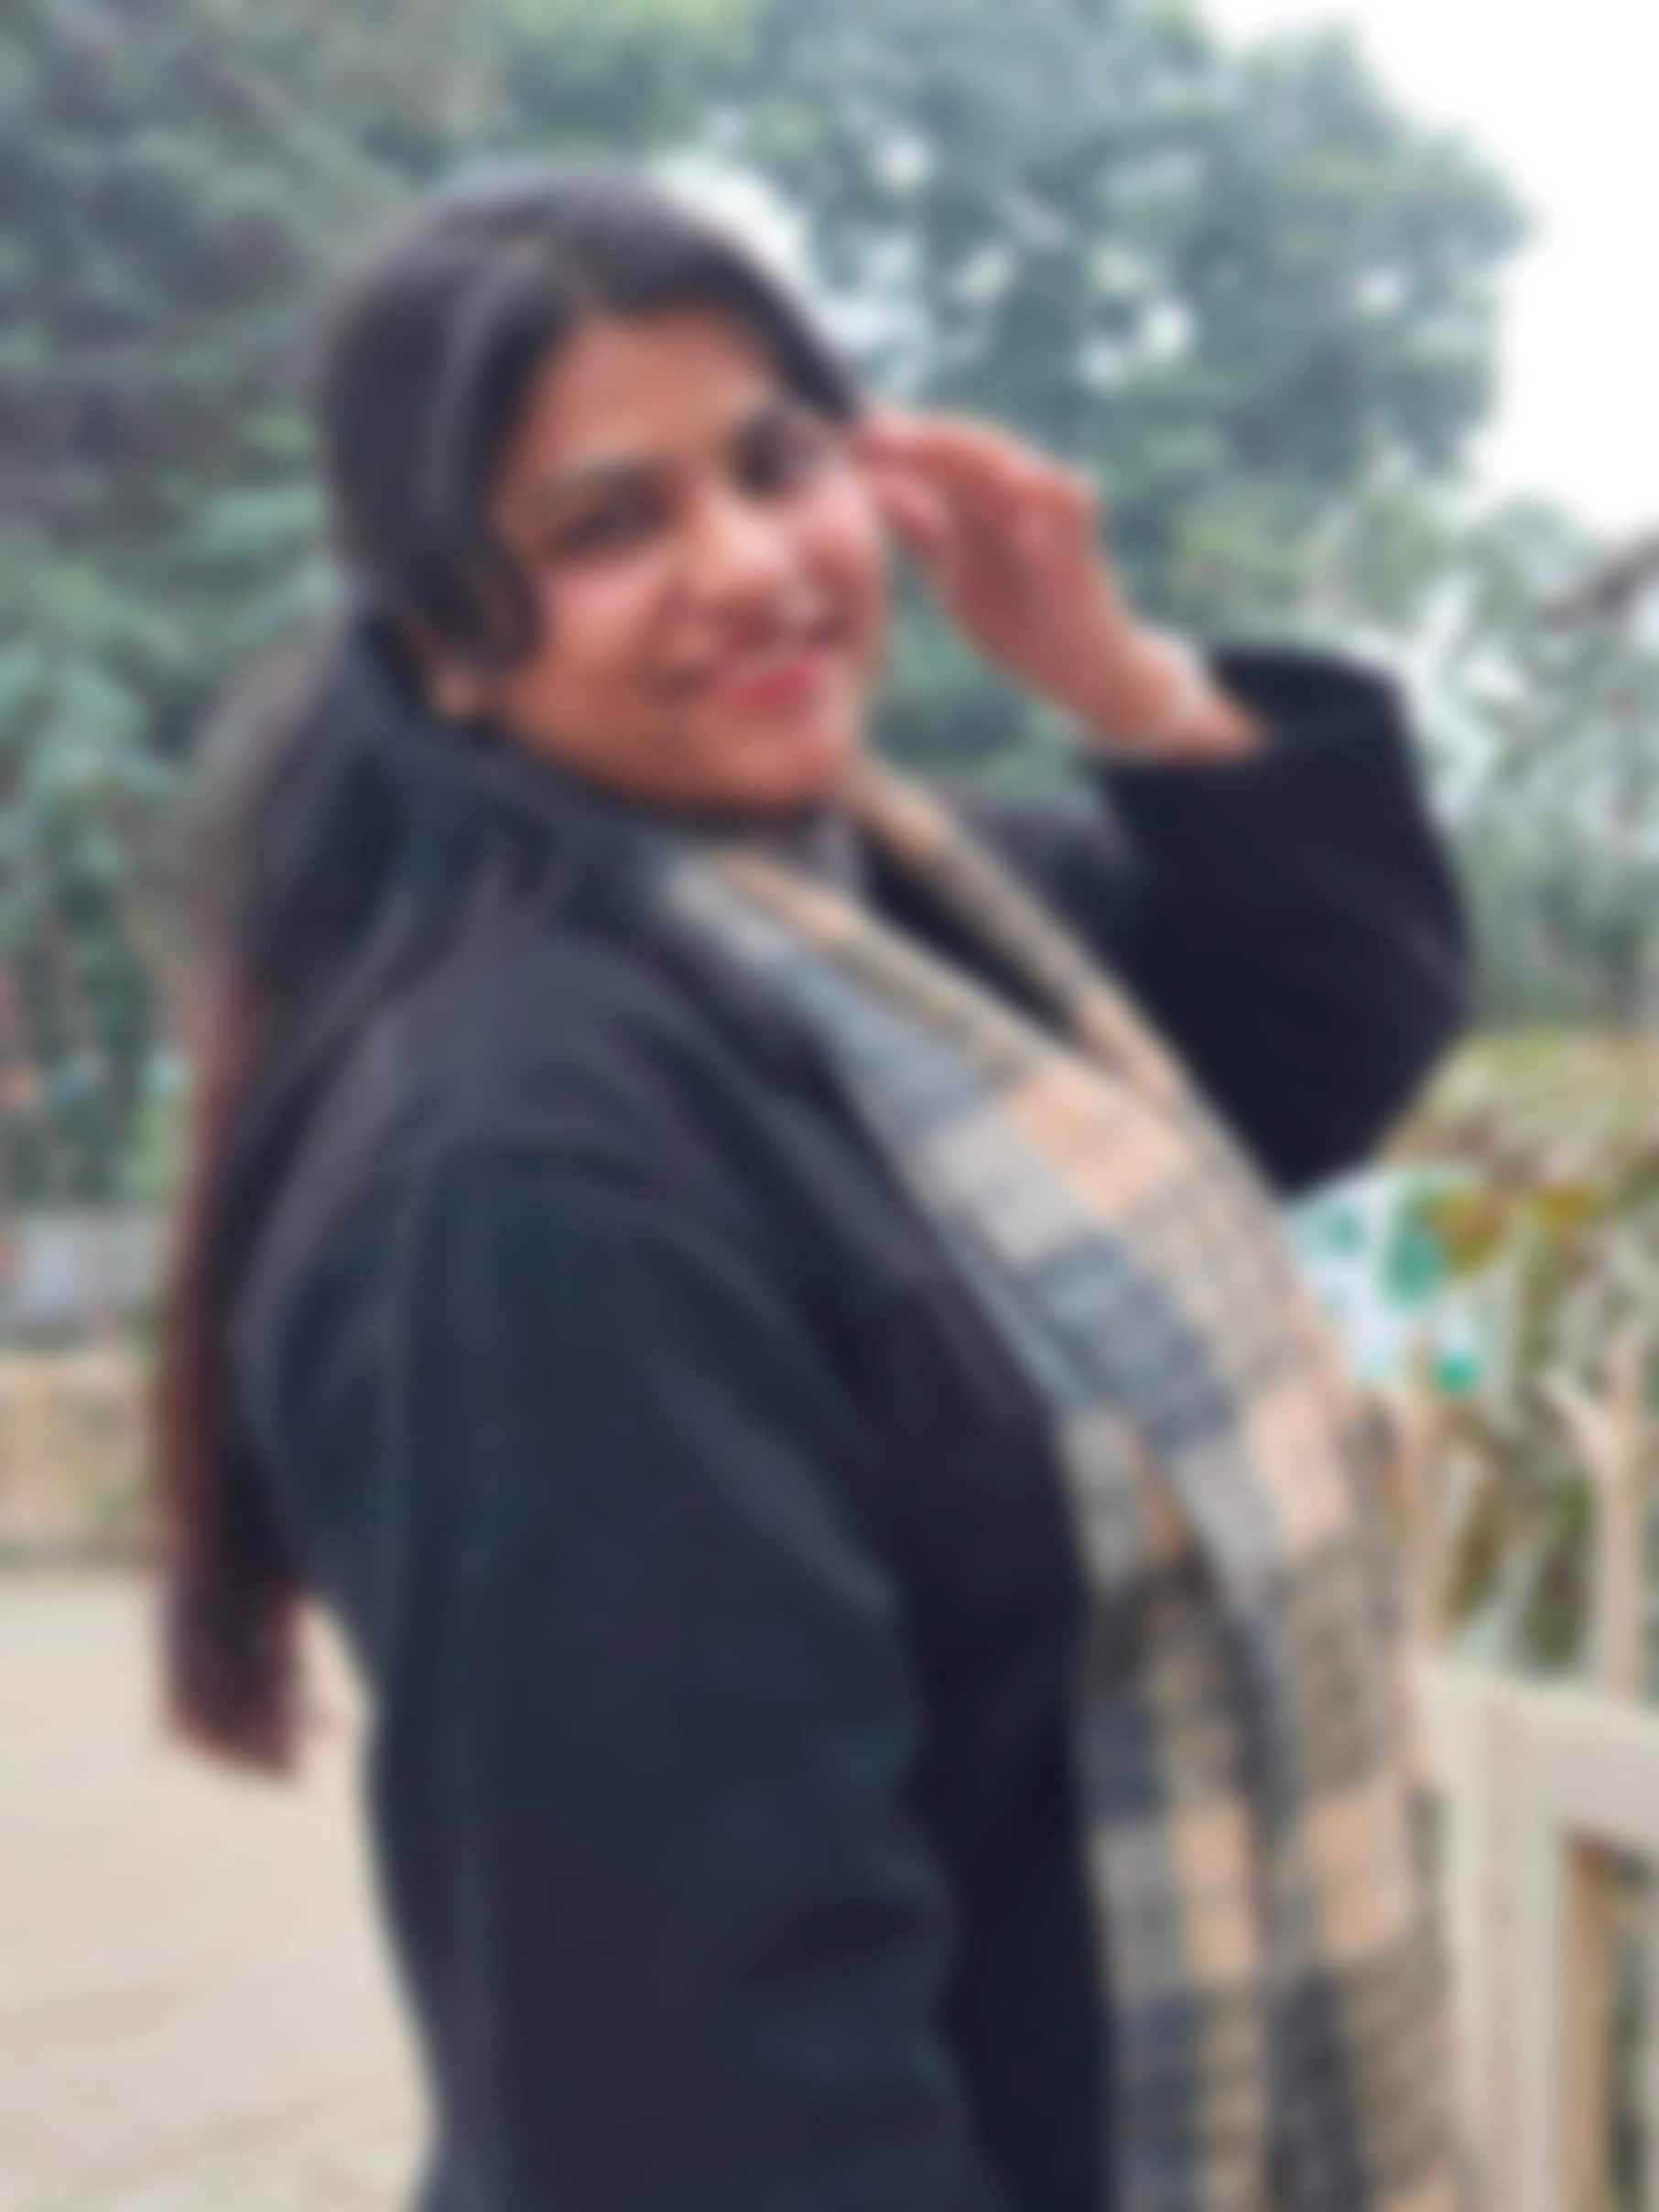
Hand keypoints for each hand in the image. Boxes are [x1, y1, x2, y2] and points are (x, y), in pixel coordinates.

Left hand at [852, 406, 1261, 760]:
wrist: (1078, 667)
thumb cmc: (1017, 620)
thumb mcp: (951, 571)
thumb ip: (918, 528)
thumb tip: (869, 487)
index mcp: (978, 499)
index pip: (932, 457)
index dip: (888, 445)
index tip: (836, 436)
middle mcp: (1014, 490)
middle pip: (960, 449)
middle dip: (911, 439)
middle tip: (860, 433)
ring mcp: (1050, 504)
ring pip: (1004, 461)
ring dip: (956, 448)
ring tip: (908, 441)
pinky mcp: (1082, 531)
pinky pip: (1065, 498)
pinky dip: (1039, 486)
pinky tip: (1007, 480)